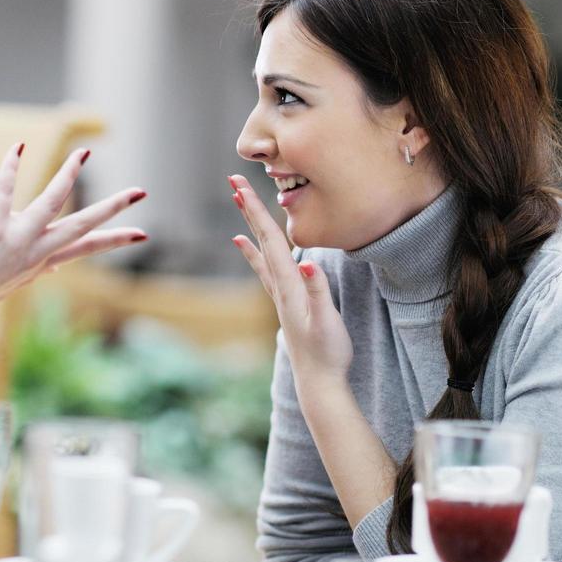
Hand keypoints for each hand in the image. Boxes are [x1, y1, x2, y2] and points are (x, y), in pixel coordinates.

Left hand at [0, 144, 146, 313]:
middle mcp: (35, 252)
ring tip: (83, 154)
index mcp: (43, 261)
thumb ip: (40, 268)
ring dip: (67, 177)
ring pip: (49, 205)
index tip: (143, 234)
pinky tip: (18, 148)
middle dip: (112, 208)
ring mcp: (16, 241)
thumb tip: (60, 266)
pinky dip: (10, 170)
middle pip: (81, 226)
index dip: (115, 240)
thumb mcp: (15, 282)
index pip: (87, 247)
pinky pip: (3, 195)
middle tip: (141, 192)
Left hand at [227, 175, 352, 382]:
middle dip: (248, 208)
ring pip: (261, 250)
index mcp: (288, 284)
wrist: (319, 381)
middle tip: (234, 180)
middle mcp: (279, 286)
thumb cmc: (327, 352)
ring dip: (251, 224)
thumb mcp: (327, 320)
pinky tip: (244, 244)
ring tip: (237, 203)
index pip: (270, 240)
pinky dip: (254, 251)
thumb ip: (319, 291)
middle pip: (261, 239)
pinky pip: (265, 268)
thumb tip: (309, 262)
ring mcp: (281, 294)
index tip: (240, 186)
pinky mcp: (286, 301)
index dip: (256, 211)